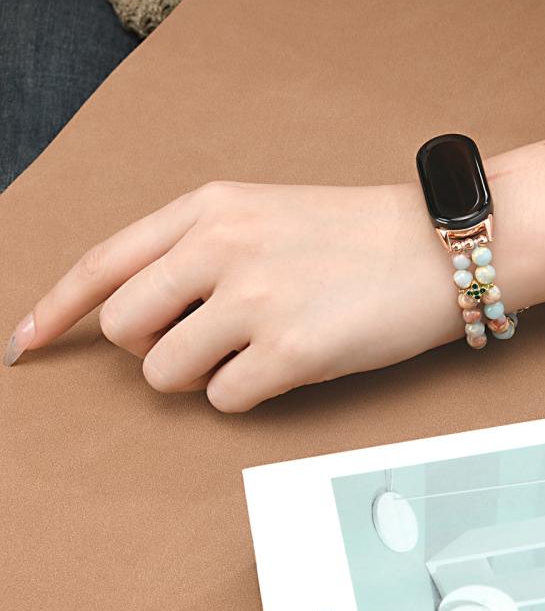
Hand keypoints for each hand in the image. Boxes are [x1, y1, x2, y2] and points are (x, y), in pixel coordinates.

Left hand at [4, 180, 478, 411]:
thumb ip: (196, 249)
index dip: (54, 309)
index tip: (25, 343)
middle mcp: (222, 248)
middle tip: (199, 342)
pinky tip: (287, 364)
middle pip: (123, 329)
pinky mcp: (289, 352)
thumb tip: (143, 313)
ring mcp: (254, 299)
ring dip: (200, 375)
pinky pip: (224, 401)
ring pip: (165, 374)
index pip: (105, 263)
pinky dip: (246, 394)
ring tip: (253, 351)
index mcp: (211, 209)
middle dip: (151, 347)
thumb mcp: (265, 213)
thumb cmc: (356, 233)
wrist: (438, 246)